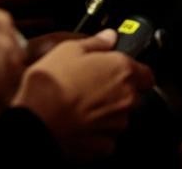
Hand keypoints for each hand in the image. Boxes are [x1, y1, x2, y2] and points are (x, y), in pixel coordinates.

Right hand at [12, 29, 154, 160]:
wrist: (35, 122)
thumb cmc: (51, 85)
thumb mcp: (68, 50)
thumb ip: (95, 42)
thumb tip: (108, 37)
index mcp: (122, 70)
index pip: (146, 73)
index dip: (134, 72)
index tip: (120, 71)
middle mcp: (126, 97)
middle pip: (133, 95)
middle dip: (117, 92)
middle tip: (91, 87)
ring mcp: (117, 123)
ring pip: (120, 116)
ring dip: (106, 112)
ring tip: (79, 106)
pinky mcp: (104, 145)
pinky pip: (106, 138)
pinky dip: (96, 133)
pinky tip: (77, 125)